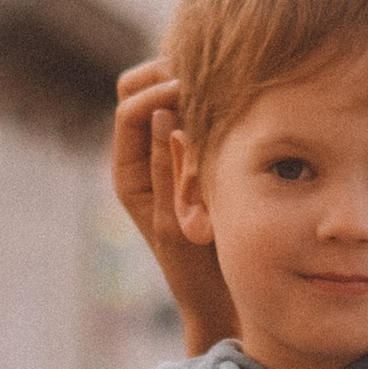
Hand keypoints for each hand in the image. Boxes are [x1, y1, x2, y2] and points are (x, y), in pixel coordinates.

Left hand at [112, 61, 238, 356]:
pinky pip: (198, 109)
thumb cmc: (196, 266)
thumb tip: (163, 114)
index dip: (155, 93)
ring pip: (168, 94)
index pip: (129, 110)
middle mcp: (144, 155)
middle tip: (205, 77)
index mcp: (128, 170)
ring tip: (221, 86)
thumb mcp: (176, 221)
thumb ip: (169, 170)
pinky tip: (238, 101)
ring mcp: (172, 149)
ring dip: (189, 84)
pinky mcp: (201, 150)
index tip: (189, 90)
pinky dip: (211, 99)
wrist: (221, 292)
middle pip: (138, 89)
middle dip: (166, 76)